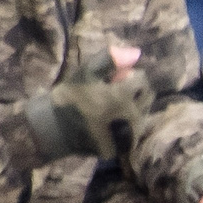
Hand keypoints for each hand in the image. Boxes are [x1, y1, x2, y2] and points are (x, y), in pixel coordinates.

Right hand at [23, 45, 149, 163]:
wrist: (55, 129)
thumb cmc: (70, 97)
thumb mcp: (86, 72)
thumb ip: (110, 60)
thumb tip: (136, 53)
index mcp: (121, 96)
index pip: (142, 80)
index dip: (129, 76)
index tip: (115, 79)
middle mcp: (129, 117)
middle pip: (147, 97)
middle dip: (136, 91)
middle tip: (116, 93)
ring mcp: (127, 135)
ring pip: (144, 114)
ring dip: (134, 108)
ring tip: (113, 108)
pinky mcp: (122, 149)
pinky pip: (135, 132)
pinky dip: (129, 126)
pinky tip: (113, 123)